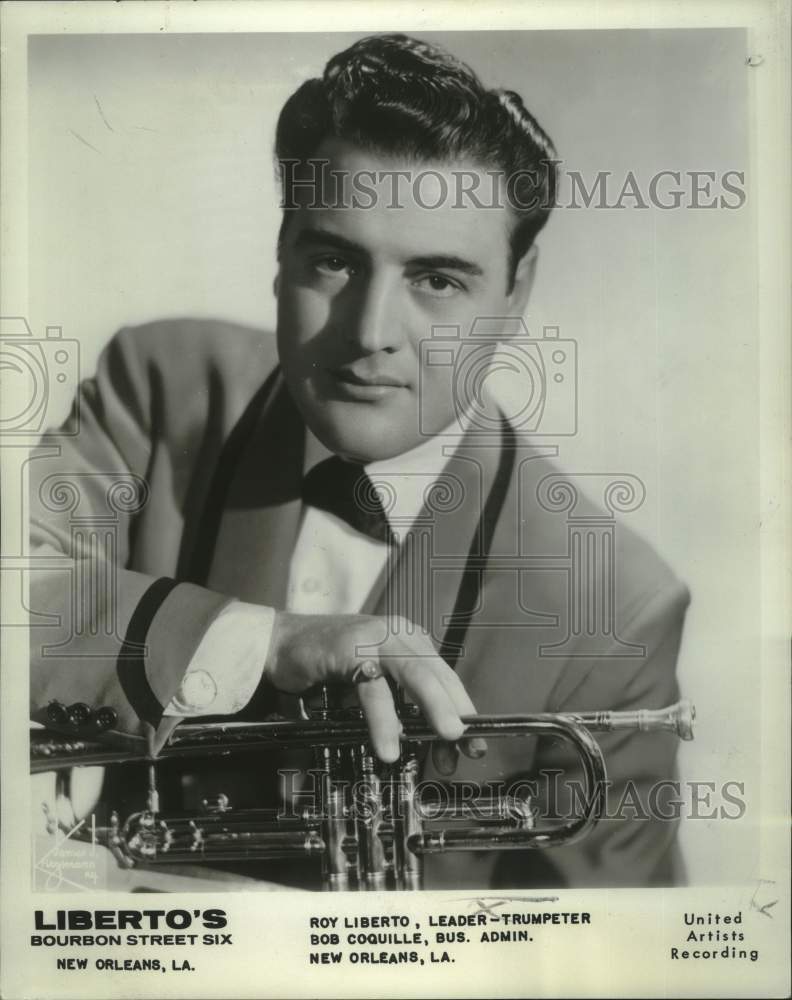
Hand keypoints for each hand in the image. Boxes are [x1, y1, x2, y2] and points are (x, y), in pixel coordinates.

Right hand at [264, 611, 485, 766]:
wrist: (280, 643)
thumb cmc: (328, 665)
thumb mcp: (374, 682)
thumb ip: (402, 702)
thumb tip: (435, 742)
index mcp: (410, 640)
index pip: (445, 677)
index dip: (461, 711)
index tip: (473, 745)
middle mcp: (399, 633)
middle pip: (437, 674)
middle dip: (456, 711)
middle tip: (469, 744)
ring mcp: (376, 637)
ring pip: (415, 675)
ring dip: (433, 709)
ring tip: (445, 740)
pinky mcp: (351, 647)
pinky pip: (374, 688)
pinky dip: (384, 719)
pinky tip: (388, 744)